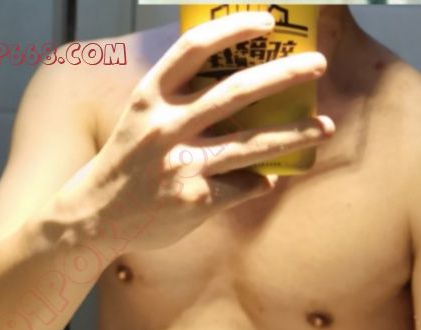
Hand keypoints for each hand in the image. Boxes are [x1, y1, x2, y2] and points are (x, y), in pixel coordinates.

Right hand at [68, 10, 334, 253]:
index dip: (234, 28)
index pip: (195, 48)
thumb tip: (239, 104)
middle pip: (237, 91)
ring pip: (253, 144)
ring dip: (294, 134)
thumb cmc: (126, 164)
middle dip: (284, 75)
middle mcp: (167, 125)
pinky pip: (243, 185)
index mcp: (151, 96)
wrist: (95, 216)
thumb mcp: (142, 119)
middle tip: (317, 65)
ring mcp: (183, 164)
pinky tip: (267, 180)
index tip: (267, 21)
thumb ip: (181, 104)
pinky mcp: (197, 199)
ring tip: (324, 127)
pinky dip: (260, 181)